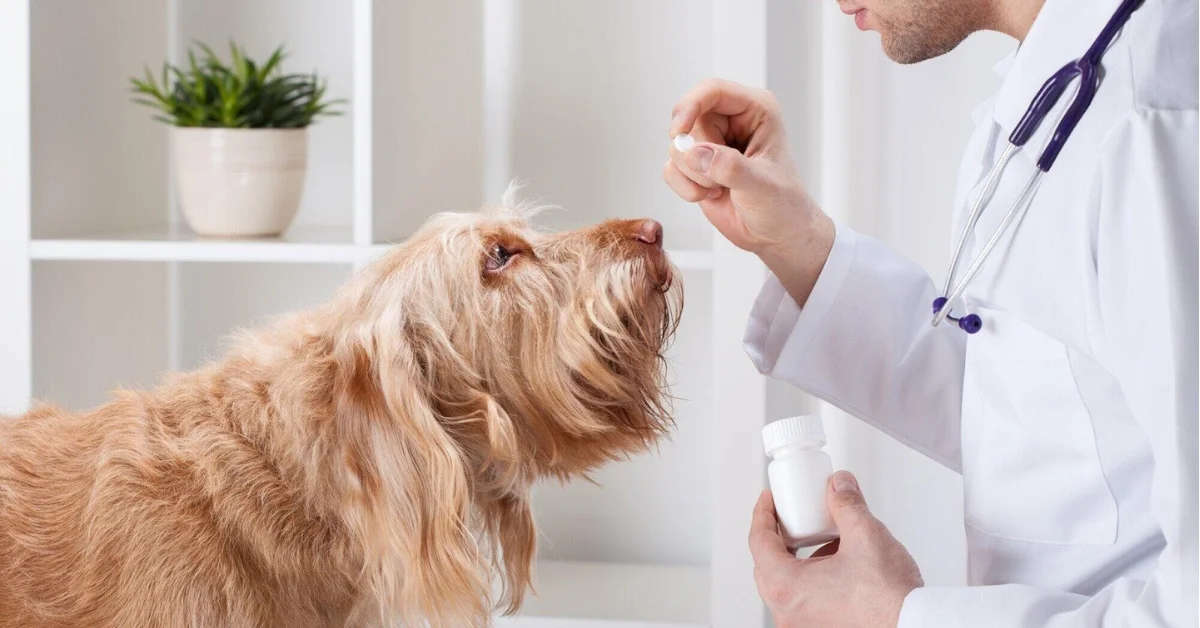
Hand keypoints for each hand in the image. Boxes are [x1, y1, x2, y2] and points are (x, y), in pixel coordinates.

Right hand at [663, 78, 833, 304]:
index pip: (712, 90)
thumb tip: (695, 153)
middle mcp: (731, 121)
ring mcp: (711, 142)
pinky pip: (671, 167)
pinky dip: (684, 186)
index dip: (690, 106)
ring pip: (677, 146)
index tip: (677, 131)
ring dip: (693, 175)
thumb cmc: (783, 206)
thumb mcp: (762, 187)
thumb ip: (730, 168)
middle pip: (689, 120)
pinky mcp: (696, 165)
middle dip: (697, 155)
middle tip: (720, 179)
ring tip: (720, 188)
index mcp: (756, 110)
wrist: (777, 235)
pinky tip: (709, 195)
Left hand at [749, 471, 923, 627]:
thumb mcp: (865, 534)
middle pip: (767, 565)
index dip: (763, 513)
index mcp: (787, 587)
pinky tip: (837, 564)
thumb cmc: (889, 599)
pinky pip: (804, 600)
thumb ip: (846, 504)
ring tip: (822, 538)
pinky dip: (812, 579)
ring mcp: (802, 625)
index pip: (758, 541)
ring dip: (798, 558)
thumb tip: (838, 486)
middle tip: (789, 516)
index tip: (769, 499)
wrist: (914, 626)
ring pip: (786, 584)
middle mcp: (788, 612)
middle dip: (778, 536)